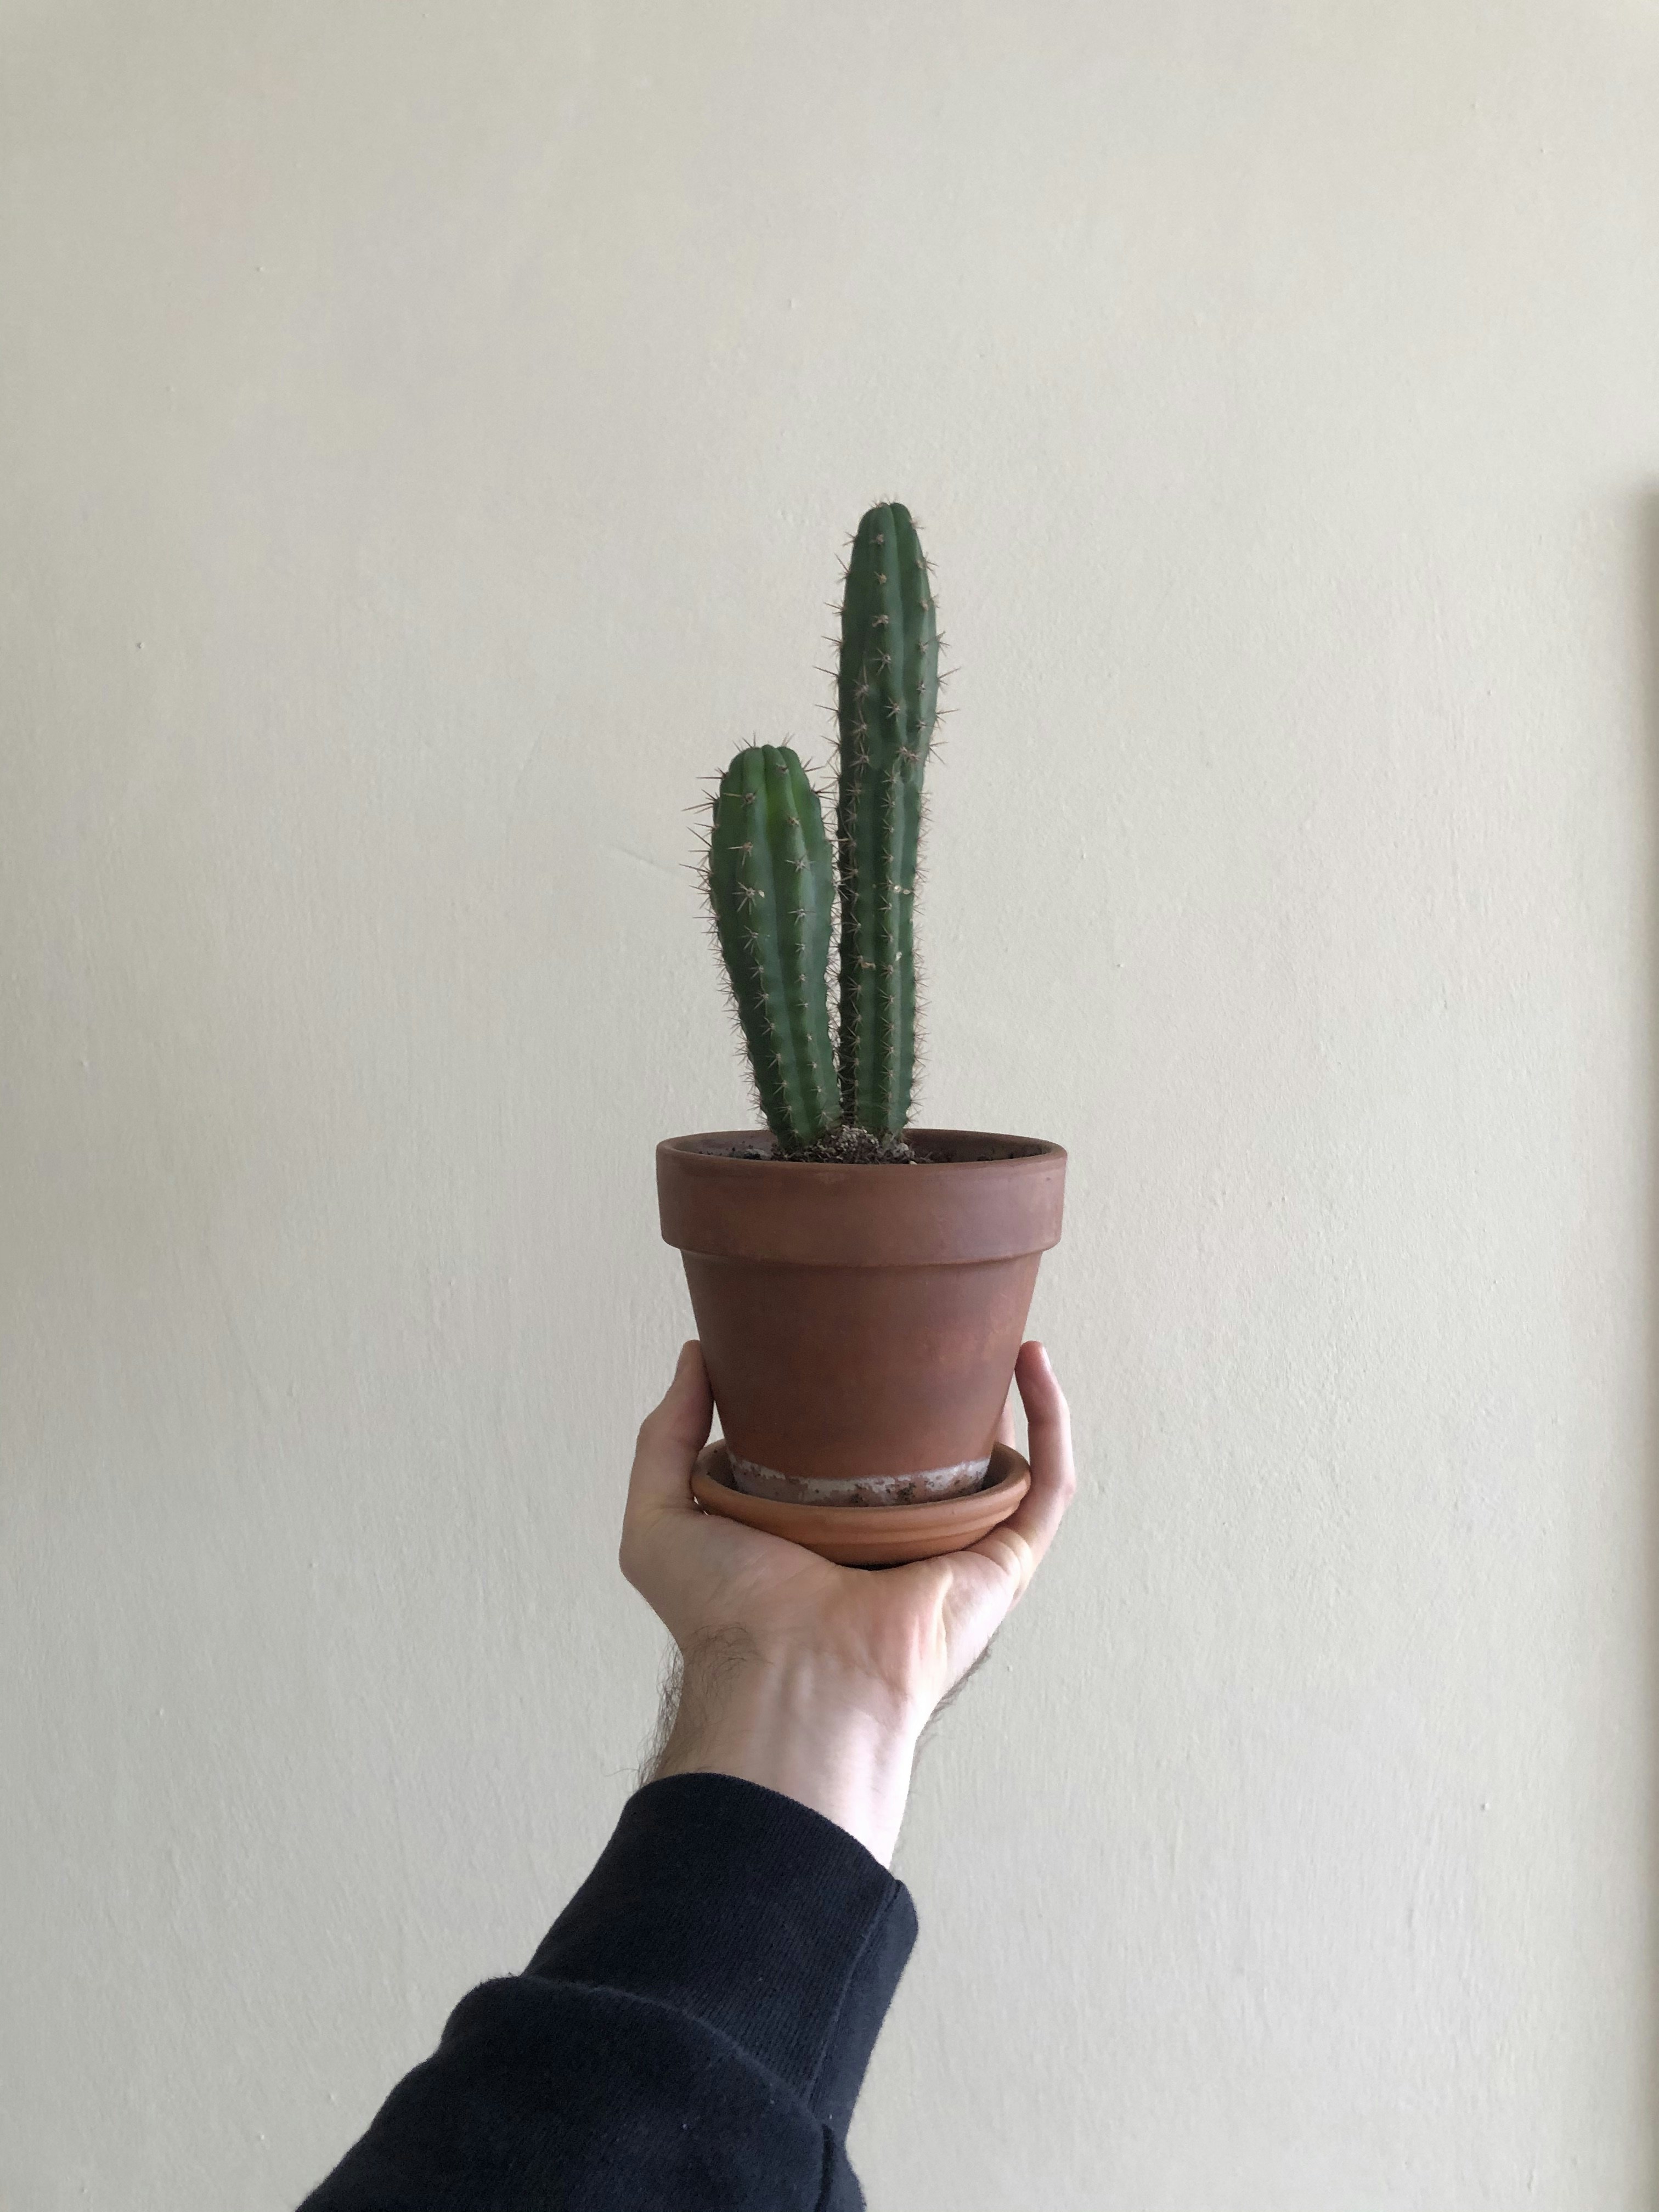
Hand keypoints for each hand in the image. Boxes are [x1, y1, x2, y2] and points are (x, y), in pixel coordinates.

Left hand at [618, 1339, 1075, 1863]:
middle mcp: (899, 1540)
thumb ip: (665, 1436)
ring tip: (999, 1323)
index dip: (863, 1395)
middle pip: (939, 1452)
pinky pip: (1046, 1485)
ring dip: (1015, 1395)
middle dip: (948, 1391)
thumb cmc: (724, 1615)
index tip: (859, 1330)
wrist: (786, 1674)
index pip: (858, 1453)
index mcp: (829, 1530)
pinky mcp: (1002, 1564)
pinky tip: (1033, 1360)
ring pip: (1004, 1462)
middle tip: (941, 1319)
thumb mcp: (662, 1516)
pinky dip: (1052, 1422)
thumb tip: (696, 1356)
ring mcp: (958, 1552)